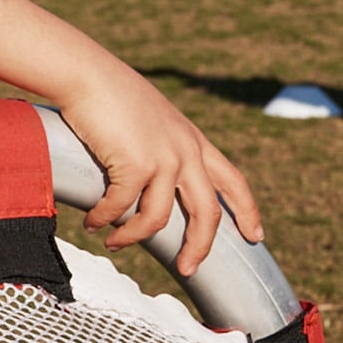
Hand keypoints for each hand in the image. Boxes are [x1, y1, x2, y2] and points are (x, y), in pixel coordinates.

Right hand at [58, 70, 262, 274]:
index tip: (256, 236)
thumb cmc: (108, 91)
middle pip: (208, 213)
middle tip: (188, 268)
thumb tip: (147, 173)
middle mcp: (186, 151)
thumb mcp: (148, 117)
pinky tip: (93, 223)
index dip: (247, 210)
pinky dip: (105, 219)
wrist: (86, 74)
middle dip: (200, 247)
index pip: (233, 181)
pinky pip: (121, 206)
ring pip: (159, 218)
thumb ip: (159, 143)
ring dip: (134, 236)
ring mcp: (163, 158)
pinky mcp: (135, 164)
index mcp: (193, 140)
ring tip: (115, 243)